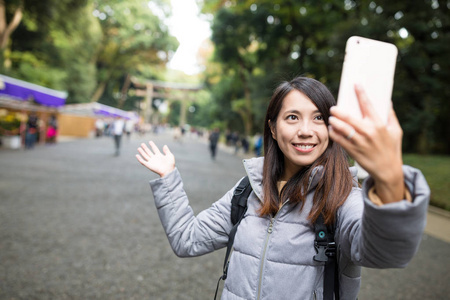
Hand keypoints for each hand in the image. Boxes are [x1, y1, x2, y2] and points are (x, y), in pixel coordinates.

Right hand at [136, 141, 174, 177]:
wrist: (168, 171)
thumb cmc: (170, 164)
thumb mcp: (170, 156)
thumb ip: (167, 150)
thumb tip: (164, 145)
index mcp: (159, 155)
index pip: (155, 149)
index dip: (152, 145)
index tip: (150, 141)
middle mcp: (155, 158)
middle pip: (149, 152)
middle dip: (145, 148)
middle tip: (142, 144)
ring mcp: (151, 162)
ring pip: (145, 156)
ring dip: (142, 152)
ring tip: (139, 148)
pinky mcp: (149, 165)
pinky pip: (143, 162)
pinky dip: (139, 159)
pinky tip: (137, 155)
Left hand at [328, 85, 403, 202]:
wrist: (387, 170)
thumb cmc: (392, 148)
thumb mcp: (396, 131)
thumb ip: (391, 116)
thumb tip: (387, 101)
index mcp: (379, 125)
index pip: (368, 105)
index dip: (361, 93)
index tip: (355, 84)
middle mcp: (369, 132)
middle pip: (350, 118)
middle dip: (339, 111)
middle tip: (333, 108)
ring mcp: (360, 142)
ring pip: (343, 129)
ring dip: (335, 122)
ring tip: (331, 118)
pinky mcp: (353, 151)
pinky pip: (340, 141)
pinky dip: (334, 134)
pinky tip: (332, 130)